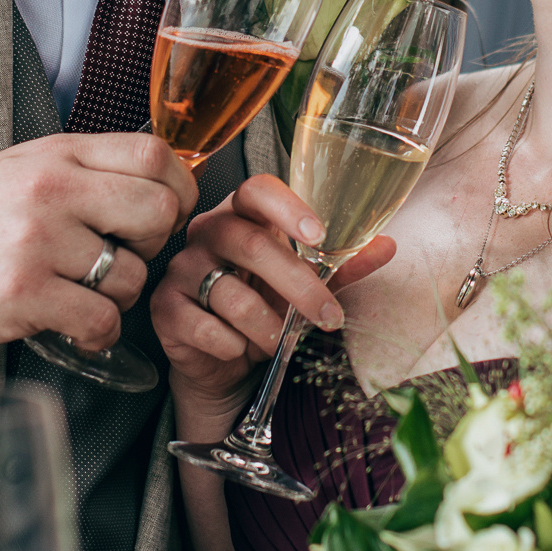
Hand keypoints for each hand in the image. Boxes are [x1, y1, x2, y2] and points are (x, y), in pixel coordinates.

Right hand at [0, 133, 197, 351]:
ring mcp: (37, 241)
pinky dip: (97, 332)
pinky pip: (102, 318)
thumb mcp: (25, 169)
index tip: (164, 215)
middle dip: (154, 245)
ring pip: (132, 274)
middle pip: (158, 211)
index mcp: (57, 154)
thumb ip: (87, 169)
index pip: (155, 154)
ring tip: (83, 294)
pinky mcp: (24, 293)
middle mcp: (50, 189)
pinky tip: (74, 326)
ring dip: (119, 296)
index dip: (177, 188)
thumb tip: (161, 177)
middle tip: (122, 258)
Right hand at [152, 174, 395, 410]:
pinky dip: (232, 345)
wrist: (223, 361)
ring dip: (266, 326)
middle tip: (329, 317)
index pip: (257, 190)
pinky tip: (238, 350)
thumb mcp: (306, 286)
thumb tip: (387, 246)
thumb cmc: (264, 308)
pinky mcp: (164, 307)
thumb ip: (341, 266)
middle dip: (297, 285)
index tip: (319, 236)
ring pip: (229, 293)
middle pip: (250, 244)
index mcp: (242, 215)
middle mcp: (207, 232)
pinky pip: (204, 326)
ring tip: (279, 342)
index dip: (288, 208)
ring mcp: (183, 268)